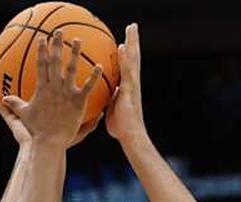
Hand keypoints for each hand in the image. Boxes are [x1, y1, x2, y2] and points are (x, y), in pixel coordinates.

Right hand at [2, 32, 102, 146]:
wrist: (49, 141)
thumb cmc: (36, 130)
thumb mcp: (23, 114)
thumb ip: (15, 104)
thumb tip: (3, 98)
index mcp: (42, 88)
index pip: (41, 65)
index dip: (42, 51)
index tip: (42, 39)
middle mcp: (54, 87)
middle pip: (55, 62)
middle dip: (56, 45)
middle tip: (58, 32)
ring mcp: (67, 93)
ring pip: (71, 69)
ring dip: (74, 53)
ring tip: (77, 40)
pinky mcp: (78, 101)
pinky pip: (88, 86)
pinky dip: (94, 76)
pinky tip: (99, 65)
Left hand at [105, 23, 147, 145]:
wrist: (130, 136)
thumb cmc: (121, 127)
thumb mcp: (113, 109)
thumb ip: (111, 100)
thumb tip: (107, 97)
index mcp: (127, 87)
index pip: (127, 66)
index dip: (126, 54)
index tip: (124, 42)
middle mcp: (132, 83)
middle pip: (133, 58)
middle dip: (133, 42)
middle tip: (132, 26)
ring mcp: (132, 85)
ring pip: (133, 60)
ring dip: (132, 43)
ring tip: (131, 28)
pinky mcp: (130, 90)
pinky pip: (127, 71)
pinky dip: (126, 59)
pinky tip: (123, 48)